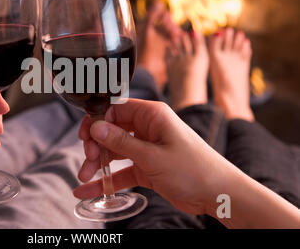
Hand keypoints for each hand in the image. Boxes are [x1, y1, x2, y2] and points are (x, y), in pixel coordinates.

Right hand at [74, 99, 239, 215]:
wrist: (219, 195)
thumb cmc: (194, 169)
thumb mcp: (153, 156)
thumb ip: (122, 142)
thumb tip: (96, 127)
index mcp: (152, 115)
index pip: (116, 108)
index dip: (97, 119)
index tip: (85, 135)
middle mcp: (148, 128)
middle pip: (111, 130)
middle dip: (96, 144)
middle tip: (89, 159)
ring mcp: (147, 148)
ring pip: (114, 151)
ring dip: (99, 163)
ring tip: (85, 177)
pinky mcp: (147, 167)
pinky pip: (122, 170)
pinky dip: (108, 179)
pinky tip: (90, 188)